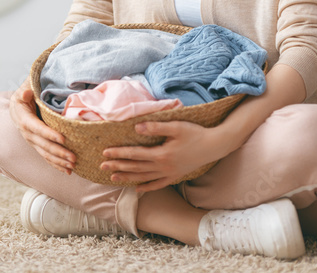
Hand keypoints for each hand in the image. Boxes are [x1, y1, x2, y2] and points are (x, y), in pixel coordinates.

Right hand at [9, 79, 75, 174]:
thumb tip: (27, 93)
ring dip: (59, 161)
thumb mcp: (23, 90)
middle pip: (44, 145)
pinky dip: (57, 165)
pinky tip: (67, 171)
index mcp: (24, 119)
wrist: (16, 107)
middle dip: (59, 152)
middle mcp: (27, 134)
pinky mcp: (37, 146)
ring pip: (46, 154)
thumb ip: (25, 91)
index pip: (38, 128)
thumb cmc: (24, 96)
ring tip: (73, 165)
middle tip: (73, 157)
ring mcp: (32, 142)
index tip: (63, 139)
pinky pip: (46, 157)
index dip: (49, 134)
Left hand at [100, 121, 226, 191]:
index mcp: (162, 154)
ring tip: (113, 177)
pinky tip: (138, 189)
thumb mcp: (176, 126)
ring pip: (144, 178)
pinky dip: (147, 187)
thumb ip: (155, 127)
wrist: (214, 146)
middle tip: (103, 165)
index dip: (119, 153)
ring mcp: (169, 173)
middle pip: (136, 167)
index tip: (105, 152)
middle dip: (118, 166)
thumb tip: (136, 128)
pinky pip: (158, 184)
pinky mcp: (175, 176)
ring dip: (128, 177)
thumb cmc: (195, 133)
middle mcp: (163, 167)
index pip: (135, 154)